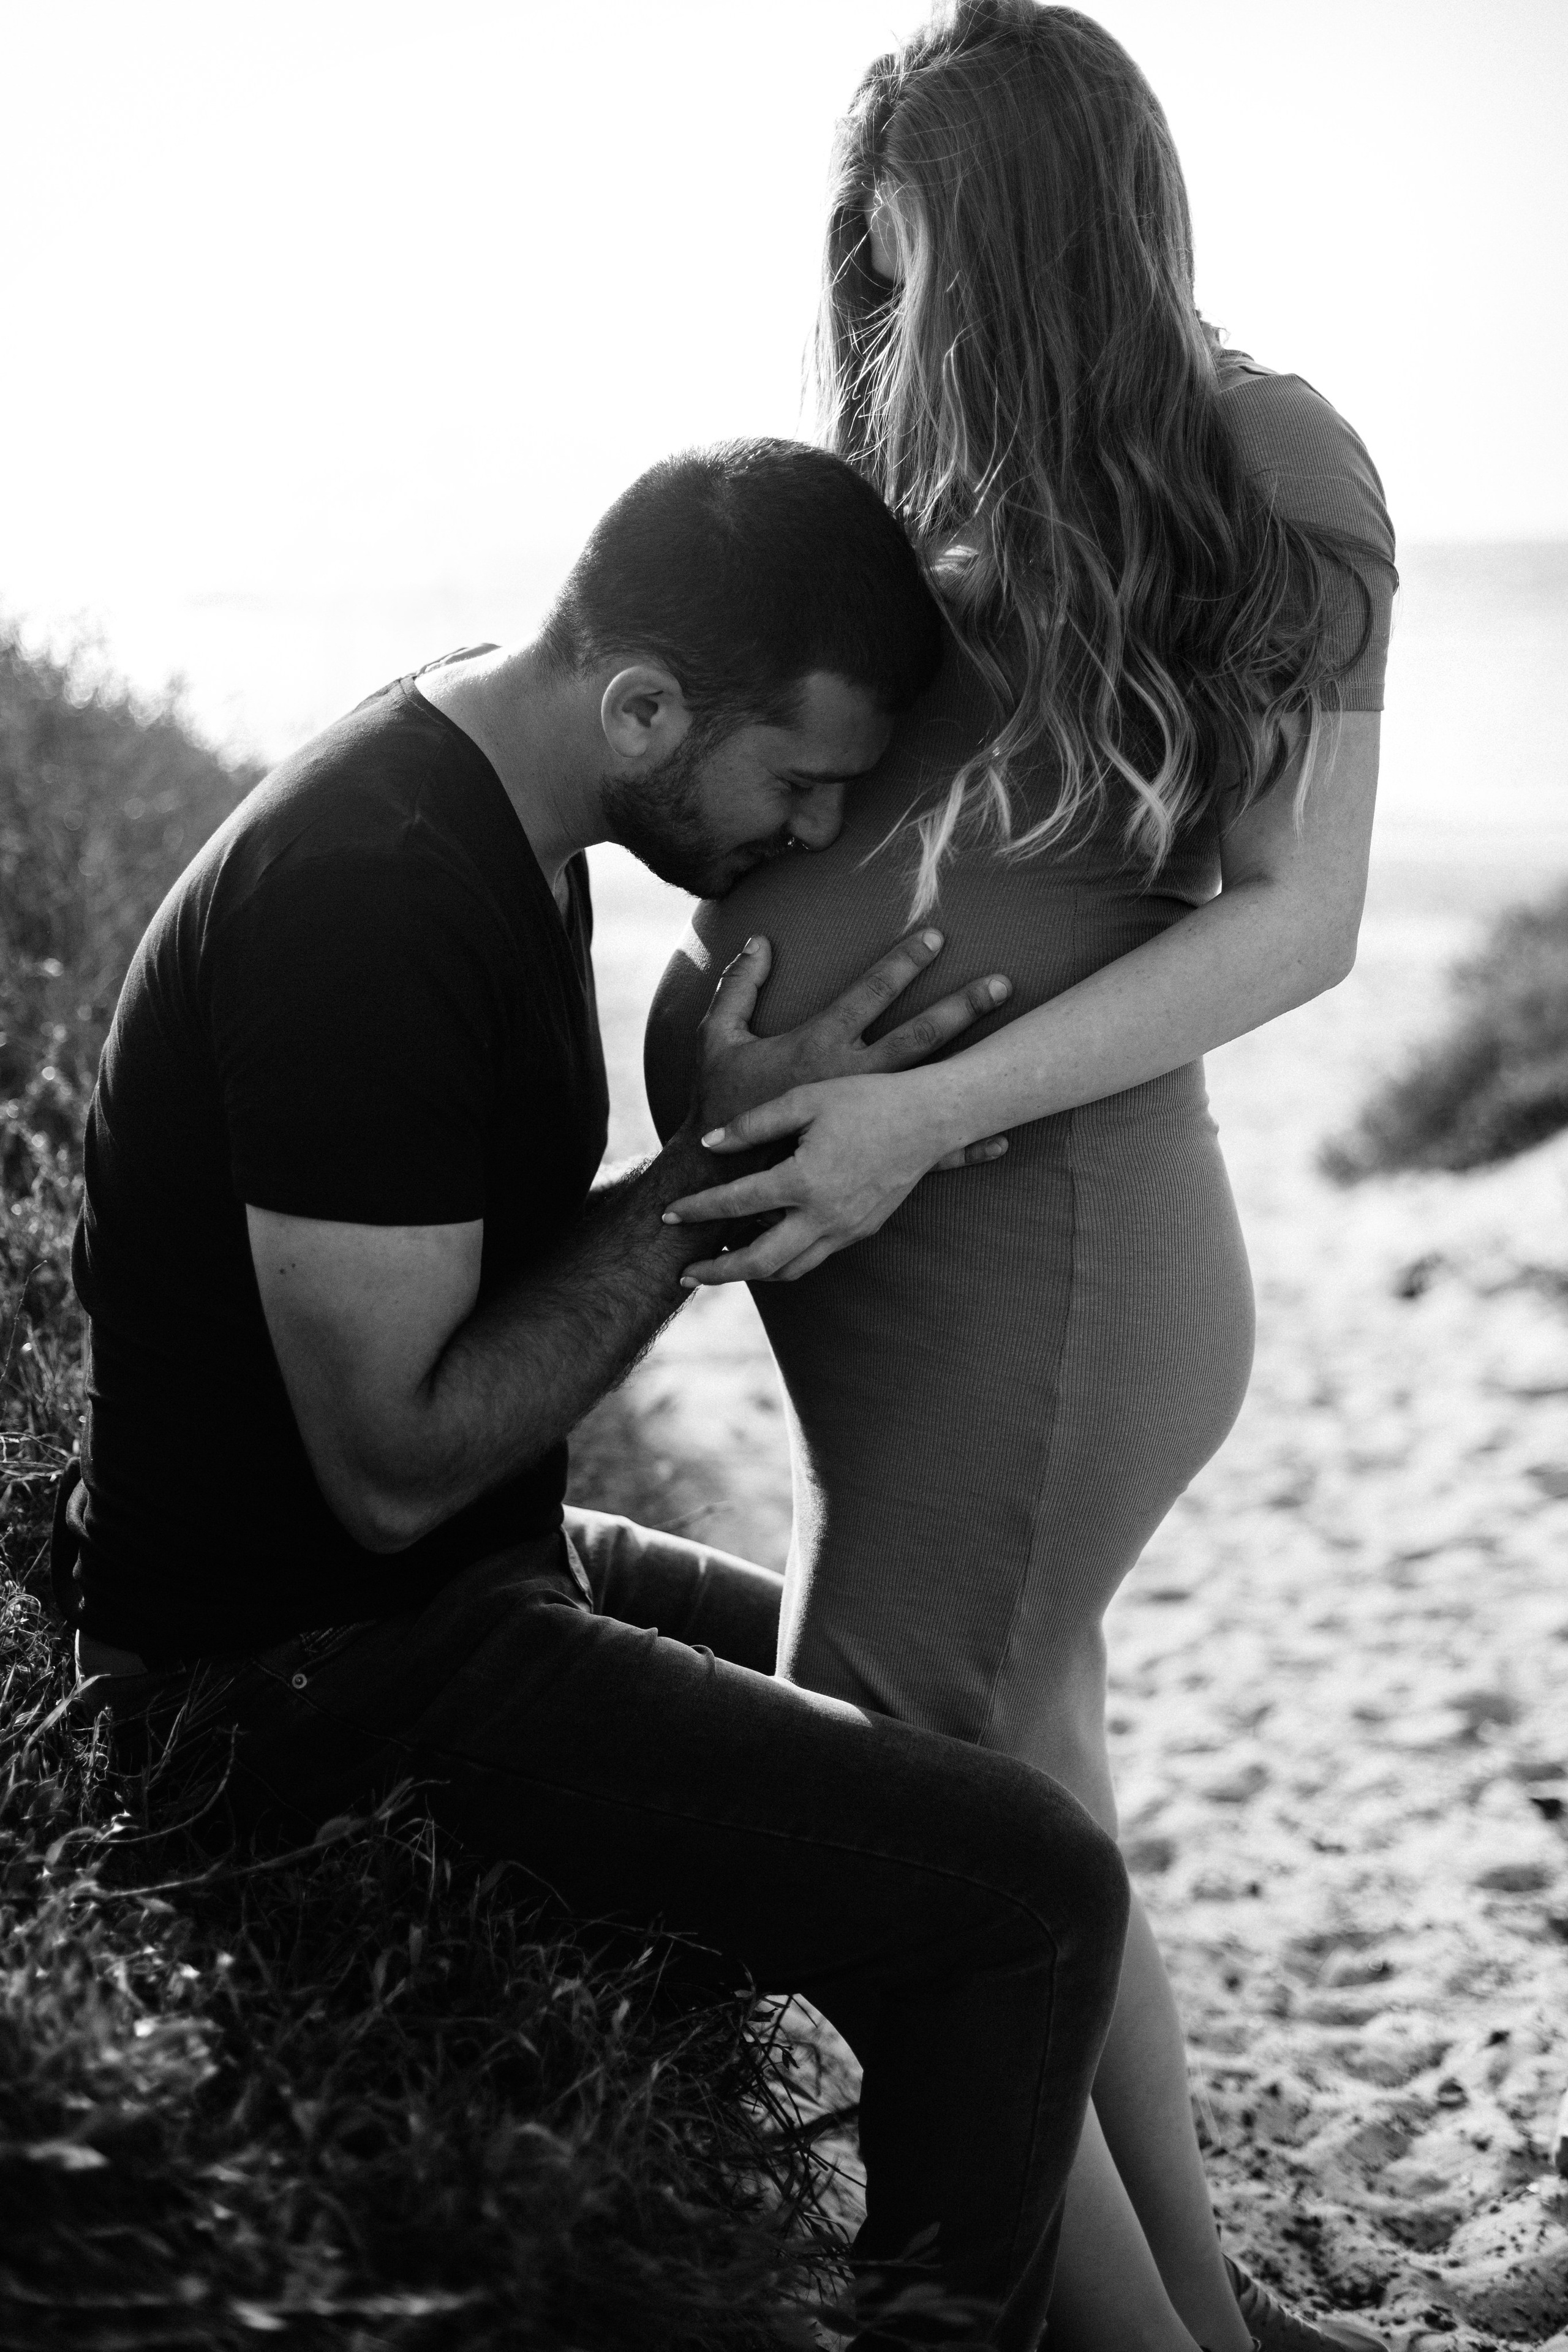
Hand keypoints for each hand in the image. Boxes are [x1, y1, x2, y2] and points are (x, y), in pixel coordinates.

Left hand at [662, 1066, 1006, 1285]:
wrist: (932, 1118)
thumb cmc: (867, 1099)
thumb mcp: (804, 1100)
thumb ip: (752, 1125)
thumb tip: (709, 1145)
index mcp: (804, 1180)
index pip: (736, 1204)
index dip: (696, 1210)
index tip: (667, 1215)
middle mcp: (824, 1215)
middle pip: (759, 1262)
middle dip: (717, 1271)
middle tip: (683, 1274)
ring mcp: (846, 1229)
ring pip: (790, 1269)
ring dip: (751, 1273)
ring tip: (720, 1267)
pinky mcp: (862, 1230)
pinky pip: (815, 1257)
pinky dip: (784, 1260)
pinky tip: (766, 1247)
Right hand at [696, 925, 1010, 1130]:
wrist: (716, 1175)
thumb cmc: (717, 1103)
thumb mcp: (718, 1038)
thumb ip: (739, 986)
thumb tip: (759, 939)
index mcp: (818, 1044)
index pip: (870, 992)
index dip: (903, 963)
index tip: (935, 937)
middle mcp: (851, 1078)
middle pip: (919, 1036)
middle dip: (962, 1007)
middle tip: (1002, 984)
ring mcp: (866, 1120)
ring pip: (931, 1086)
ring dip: (976, 1069)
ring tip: (1018, 1052)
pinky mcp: (869, 1154)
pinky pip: (926, 1149)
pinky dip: (965, 1146)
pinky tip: (1001, 1138)